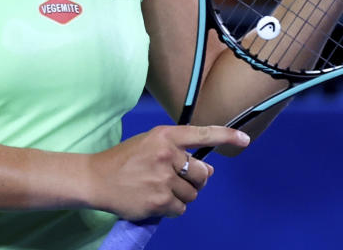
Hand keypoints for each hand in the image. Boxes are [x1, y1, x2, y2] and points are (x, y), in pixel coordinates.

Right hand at [88, 125, 248, 219]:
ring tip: (160, 188)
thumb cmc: (126, 160)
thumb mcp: (150, 144)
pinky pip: (181, 208)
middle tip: (177, 179)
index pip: (202, 134)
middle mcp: (166, 155)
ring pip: (192, 194)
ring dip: (182, 195)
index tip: (244, 139)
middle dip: (196, 179)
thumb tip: (208, 170)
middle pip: (202, 173)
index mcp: (165, 136)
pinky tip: (156, 199)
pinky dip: (173, 207)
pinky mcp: (159, 201)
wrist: (97, 179)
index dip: (226, 136)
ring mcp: (163, 179)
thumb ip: (178, 152)